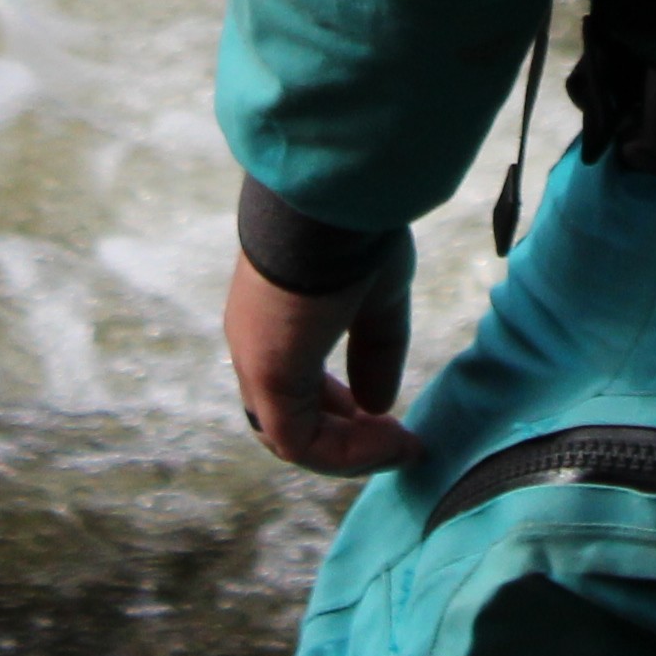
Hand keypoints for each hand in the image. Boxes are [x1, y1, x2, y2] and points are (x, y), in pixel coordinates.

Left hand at [225, 247, 420, 475]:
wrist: (329, 202)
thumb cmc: (353, 236)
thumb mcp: (376, 298)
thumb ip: (376, 350)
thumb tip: (377, 404)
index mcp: (276, 322)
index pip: (296, 385)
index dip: (340, 409)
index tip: (386, 417)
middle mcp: (256, 345)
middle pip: (289, 416)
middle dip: (345, 435)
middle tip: (394, 439)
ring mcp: (256, 363)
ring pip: (293, 436)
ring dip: (349, 451)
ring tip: (399, 446)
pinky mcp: (268, 377)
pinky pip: (302, 441)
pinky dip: (347, 452)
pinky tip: (392, 442)